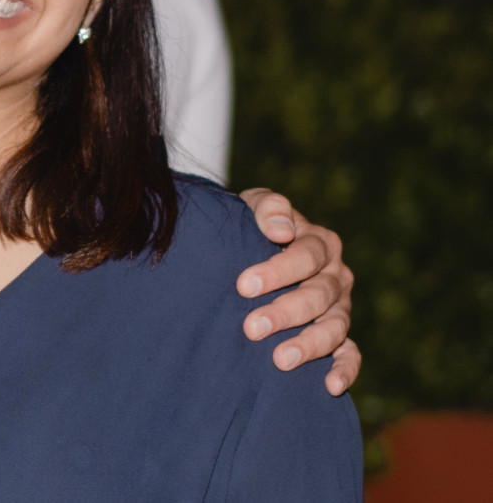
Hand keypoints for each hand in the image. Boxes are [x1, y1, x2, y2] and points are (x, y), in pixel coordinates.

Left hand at [236, 187, 358, 395]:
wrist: (251, 248)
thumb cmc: (252, 226)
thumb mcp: (254, 206)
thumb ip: (269, 208)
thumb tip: (280, 230)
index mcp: (321, 242)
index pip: (306, 256)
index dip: (276, 271)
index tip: (243, 286)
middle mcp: (337, 276)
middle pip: (317, 296)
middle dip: (284, 313)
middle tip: (251, 328)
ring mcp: (340, 308)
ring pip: (333, 328)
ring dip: (308, 345)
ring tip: (279, 360)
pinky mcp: (340, 336)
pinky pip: (351, 355)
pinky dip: (346, 371)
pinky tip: (331, 386)